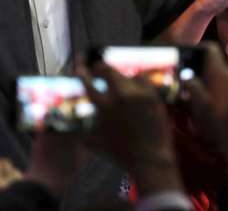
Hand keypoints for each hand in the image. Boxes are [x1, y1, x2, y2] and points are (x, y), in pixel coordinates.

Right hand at [80, 62, 181, 196]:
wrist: (150, 159)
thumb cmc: (121, 154)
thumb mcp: (96, 144)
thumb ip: (84, 135)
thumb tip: (76, 133)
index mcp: (103, 106)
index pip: (87, 82)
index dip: (81, 73)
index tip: (79, 69)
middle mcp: (119, 95)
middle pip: (106, 69)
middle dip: (99, 68)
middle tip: (97, 70)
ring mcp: (137, 93)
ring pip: (125, 74)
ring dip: (118, 77)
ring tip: (117, 82)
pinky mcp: (151, 95)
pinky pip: (142, 78)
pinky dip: (136, 80)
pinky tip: (134, 85)